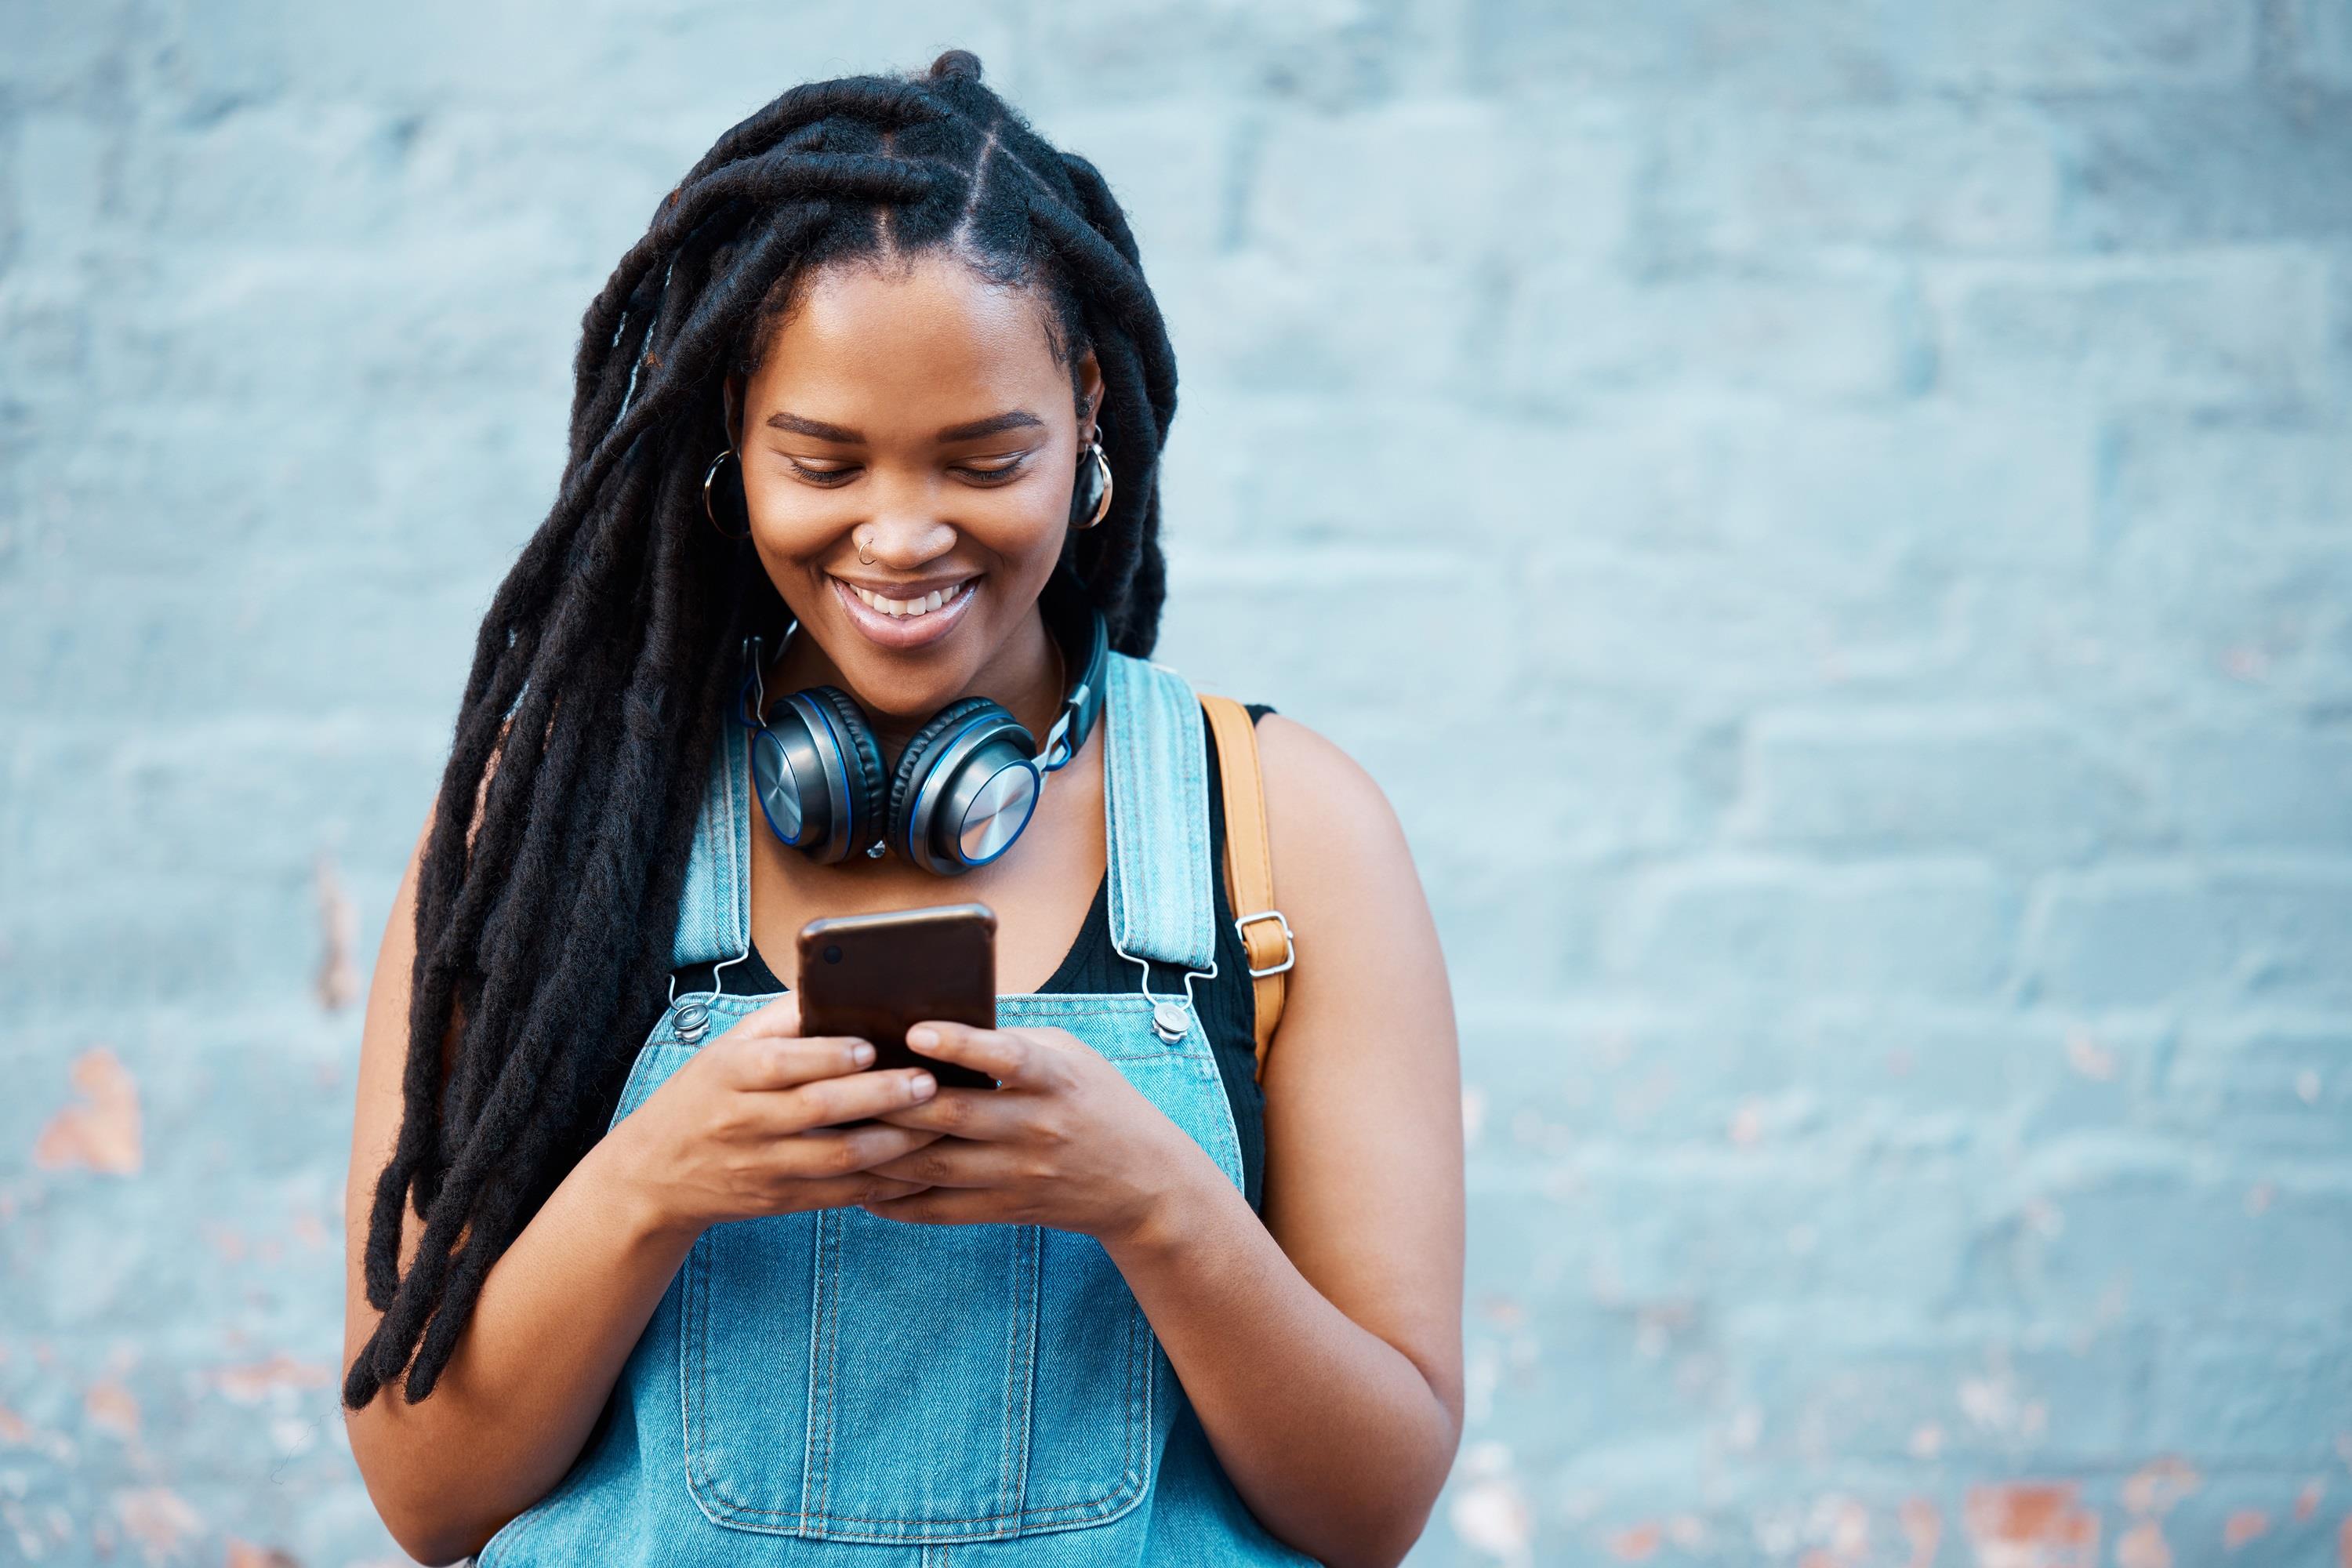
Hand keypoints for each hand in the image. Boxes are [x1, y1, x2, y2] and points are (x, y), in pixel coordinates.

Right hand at [609, 993, 947, 1239]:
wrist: (653, 1176)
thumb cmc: (704, 1096)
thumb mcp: (726, 1049)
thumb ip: (780, 1020)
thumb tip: (839, 984)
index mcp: (730, 1073)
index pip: (782, 1062)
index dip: (829, 1055)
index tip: (873, 1046)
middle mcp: (744, 1121)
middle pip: (819, 1108)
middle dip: (880, 1096)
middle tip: (928, 1082)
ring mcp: (762, 1166)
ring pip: (838, 1157)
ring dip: (894, 1142)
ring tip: (937, 1122)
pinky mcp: (779, 1201)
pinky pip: (840, 1195)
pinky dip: (883, 1184)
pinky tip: (919, 1168)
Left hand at [858, 1022, 1207, 1244]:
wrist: (1141, 1181)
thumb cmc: (1094, 1100)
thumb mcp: (1068, 1055)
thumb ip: (1011, 1040)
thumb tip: (939, 1019)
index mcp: (1053, 1079)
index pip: (1006, 1057)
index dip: (960, 1044)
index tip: (915, 1031)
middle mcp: (1036, 1126)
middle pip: (954, 1115)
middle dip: (894, 1102)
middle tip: (839, 1084)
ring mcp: (1019, 1173)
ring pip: (936, 1164)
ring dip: (881, 1151)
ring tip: (834, 1133)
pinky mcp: (1005, 1208)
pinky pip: (941, 1209)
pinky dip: (897, 1201)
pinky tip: (860, 1187)